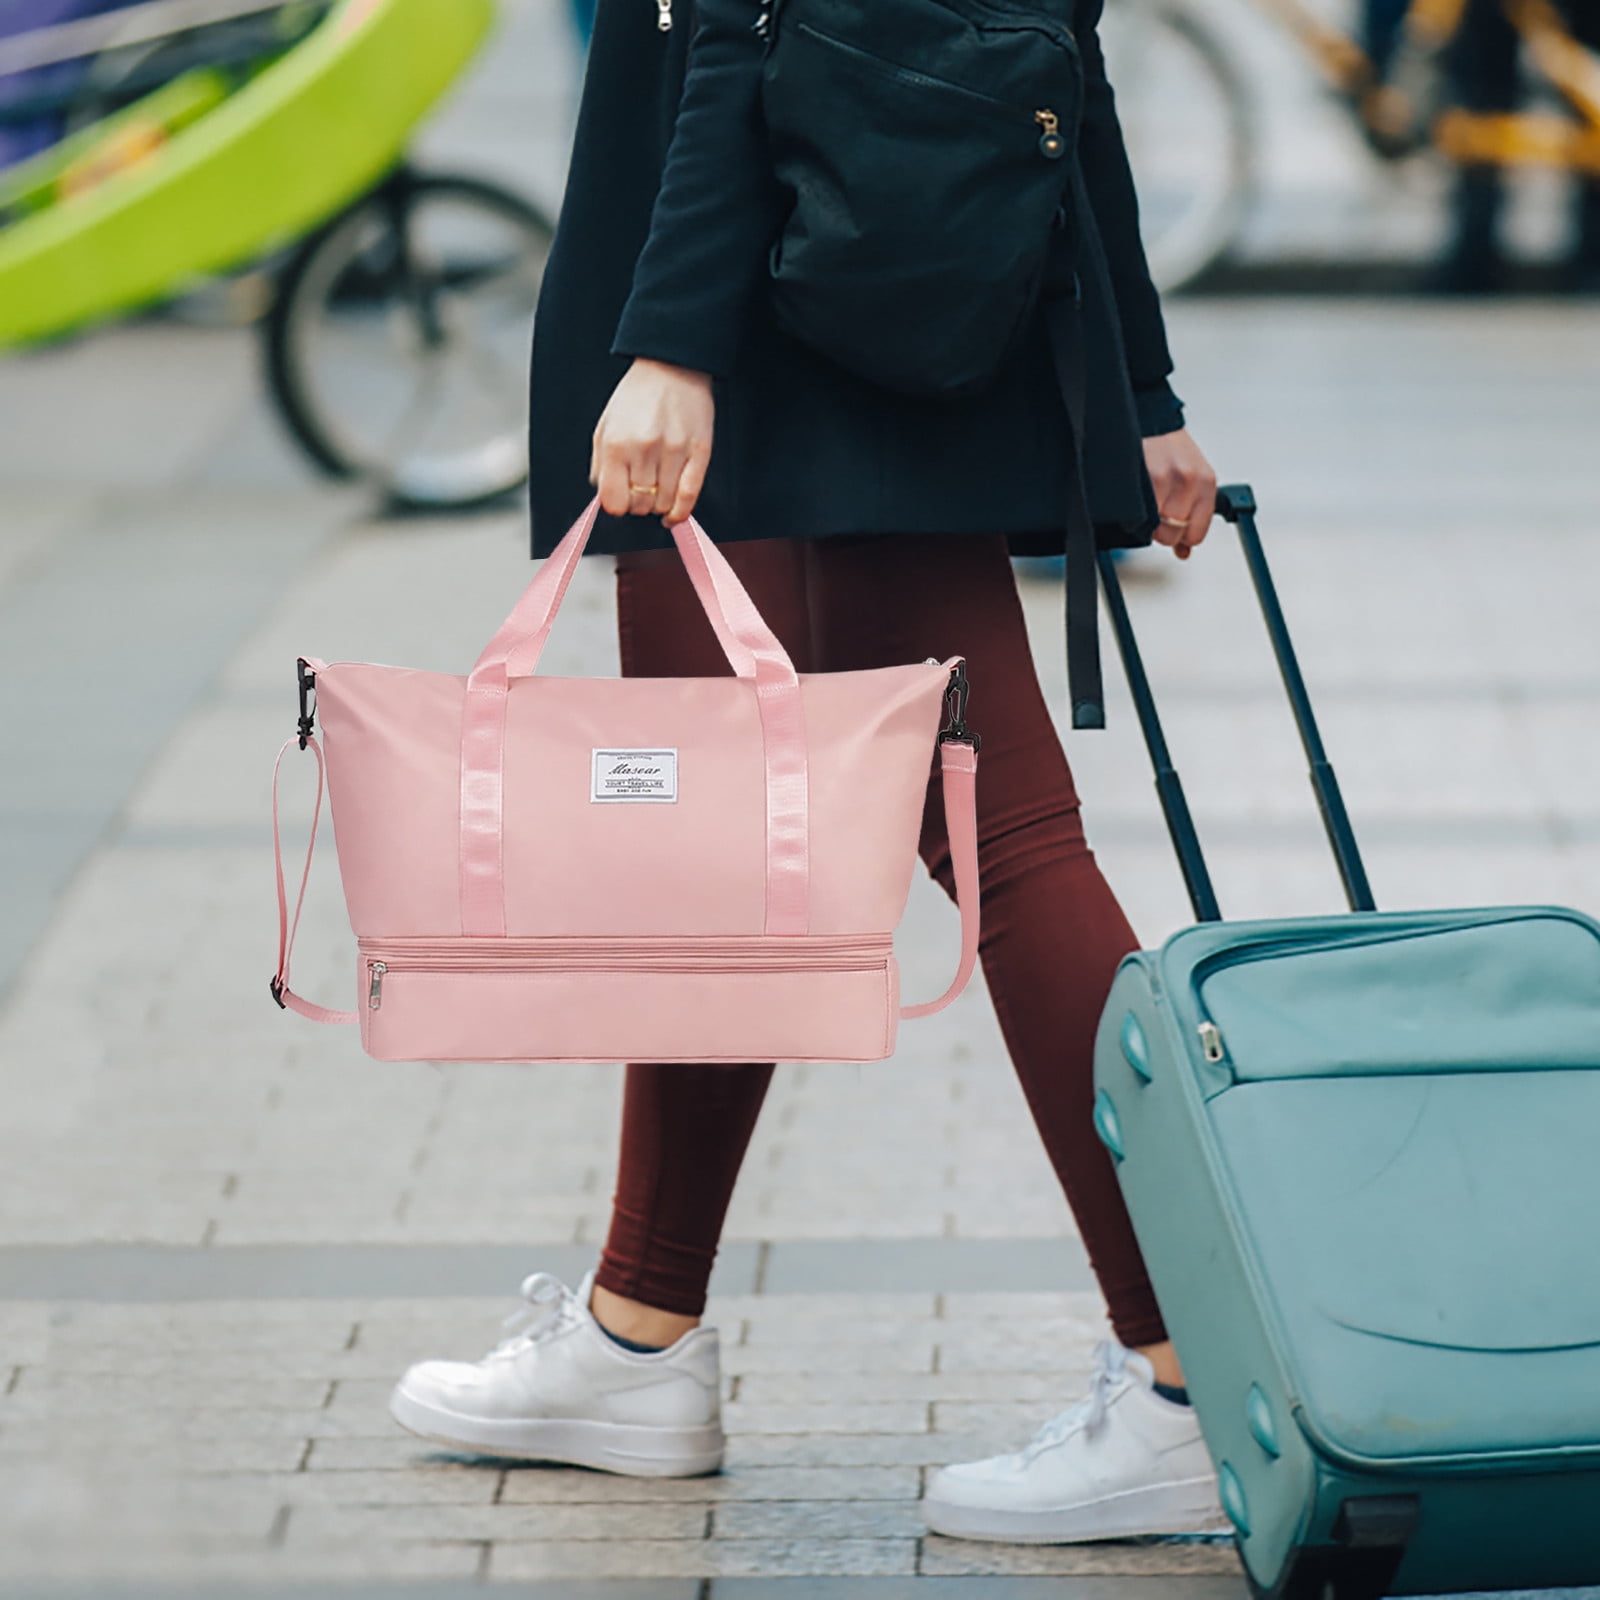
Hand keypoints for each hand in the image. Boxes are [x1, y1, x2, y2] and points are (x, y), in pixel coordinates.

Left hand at [591, 358, 714, 525]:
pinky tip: (672, 515)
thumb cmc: (637, 397)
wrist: (672, 366)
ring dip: (658, 506)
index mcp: (617, 444)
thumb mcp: (605, 426)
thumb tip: (605, 498)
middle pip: (639, 505)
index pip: (613, 501)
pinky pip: (689, 497)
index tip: (620, 500)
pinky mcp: (699, 453)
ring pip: (663, 504)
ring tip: (657, 493)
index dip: (616, 506)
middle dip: (637, 505)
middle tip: (640, 492)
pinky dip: (679, 513)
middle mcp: (645, 450)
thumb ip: (601, 464)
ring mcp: (674, 452)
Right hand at [1143, 429, 1216, 560]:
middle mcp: (1189, 480)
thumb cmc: (1170, 448)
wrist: (1150, 419)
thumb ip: (1192, 513)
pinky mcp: (1145, 476)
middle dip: (1162, 531)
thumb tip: (1184, 552)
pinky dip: (1135, 514)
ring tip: (1147, 504)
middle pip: (1173, 533)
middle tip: (1156, 516)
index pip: (1196, 533)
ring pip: (1154, 526)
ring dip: (1147, 523)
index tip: (1175, 533)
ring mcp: (1166, 478)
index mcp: (1206, 482)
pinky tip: (1137, 499)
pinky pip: (1139, 514)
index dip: (1182, 538)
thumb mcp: (1192, 477)